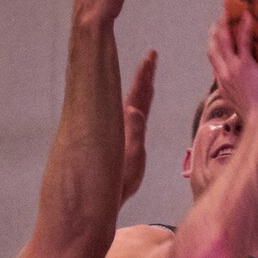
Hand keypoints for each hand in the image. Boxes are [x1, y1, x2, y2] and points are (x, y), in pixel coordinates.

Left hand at [120, 49, 156, 202]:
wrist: (105, 202)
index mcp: (126, 124)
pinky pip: (136, 119)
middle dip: (145, 75)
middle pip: (138, 95)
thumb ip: (133, 134)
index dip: (144, 74)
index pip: (137, 93)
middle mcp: (126, 127)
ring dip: (143, 87)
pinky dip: (140, 104)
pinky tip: (140, 100)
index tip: (150, 56)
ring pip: (137, 105)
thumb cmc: (115, 184)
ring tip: (149, 70)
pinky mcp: (129, 146)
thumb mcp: (129, 159)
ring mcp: (127, 135)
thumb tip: (133, 109)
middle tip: (152, 55)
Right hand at [207, 7, 257, 128]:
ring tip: (226, 12)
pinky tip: (248, 15)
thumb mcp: (246, 110)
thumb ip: (246, 101)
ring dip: (223, 25)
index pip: (216, 66)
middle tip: (217, 22)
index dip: (215, 53)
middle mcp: (224, 76)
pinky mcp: (244, 66)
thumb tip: (254, 101)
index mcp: (224, 87)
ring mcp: (232, 70)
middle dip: (213, 35)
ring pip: (223, 42)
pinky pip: (243, 41)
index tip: (217, 44)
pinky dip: (244, 27)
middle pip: (213, 51)